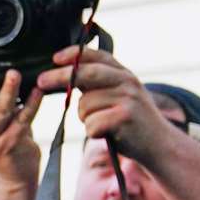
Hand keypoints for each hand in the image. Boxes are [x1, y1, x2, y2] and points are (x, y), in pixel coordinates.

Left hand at [35, 46, 183, 166]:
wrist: (158, 144)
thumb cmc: (131, 123)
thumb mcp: (119, 97)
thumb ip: (97, 86)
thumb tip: (66, 76)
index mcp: (124, 74)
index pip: (97, 57)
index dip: (75, 55)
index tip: (55, 58)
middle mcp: (127, 81)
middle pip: (86, 74)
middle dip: (60, 77)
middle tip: (41, 81)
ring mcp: (127, 98)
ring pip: (85, 105)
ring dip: (85, 118)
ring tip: (102, 124)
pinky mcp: (125, 117)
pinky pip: (91, 123)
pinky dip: (93, 132)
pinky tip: (107, 133)